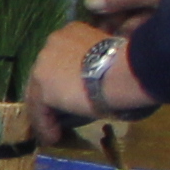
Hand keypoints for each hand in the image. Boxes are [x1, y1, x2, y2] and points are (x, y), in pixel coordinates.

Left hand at [22, 20, 135, 145]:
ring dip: (47, 113)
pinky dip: (45, 125)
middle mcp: (52, 43)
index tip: (70, 88)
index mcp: (71, 31)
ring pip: (39, 93)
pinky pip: (40, 110)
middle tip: (58, 111)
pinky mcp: (43, 87)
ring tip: (54, 130)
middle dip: (51, 93)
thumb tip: (99, 76)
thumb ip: (96, 61)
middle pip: (45, 74)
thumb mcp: (109, 54)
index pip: (60, 57)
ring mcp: (43, 64)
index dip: (63, 75)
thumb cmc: (129, 62)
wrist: (126, 71)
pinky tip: (53, 137)